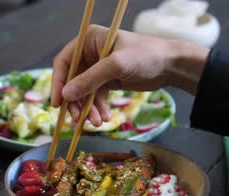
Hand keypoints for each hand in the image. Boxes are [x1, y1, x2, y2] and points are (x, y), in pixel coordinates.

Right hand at [51, 26, 208, 125]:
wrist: (171, 65)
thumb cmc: (145, 56)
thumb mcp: (115, 66)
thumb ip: (89, 80)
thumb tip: (65, 95)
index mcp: (88, 40)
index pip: (63, 63)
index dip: (58, 83)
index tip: (57, 104)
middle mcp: (90, 53)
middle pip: (72, 81)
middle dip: (76, 102)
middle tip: (78, 119)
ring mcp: (98, 67)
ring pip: (83, 92)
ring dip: (87, 109)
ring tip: (96, 123)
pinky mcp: (107, 80)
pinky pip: (95, 97)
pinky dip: (97, 108)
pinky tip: (104, 118)